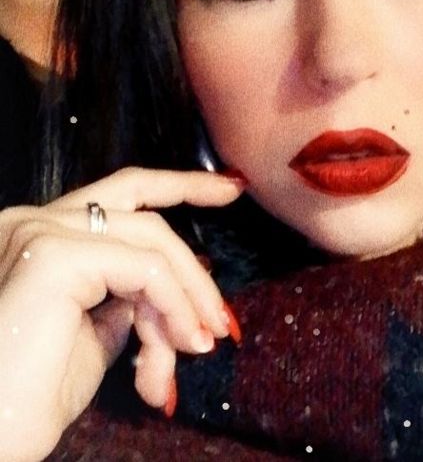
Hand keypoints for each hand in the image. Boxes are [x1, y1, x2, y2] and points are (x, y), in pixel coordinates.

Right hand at [0, 166, 245, 461]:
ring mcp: (42, 231)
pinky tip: (181, 342)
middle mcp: (34, 221)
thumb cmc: (29, 399)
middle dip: (193, 263)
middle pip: (142, 213)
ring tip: (201, 345)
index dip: (179, 184)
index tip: (231, 188)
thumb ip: (124, 300)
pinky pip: (146, 269)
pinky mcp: (56, 255)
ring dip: (187, 296)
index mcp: (39, 235)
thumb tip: (166, 290)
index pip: (121, 193)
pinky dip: (174, 304)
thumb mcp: (91, 336)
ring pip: (150, 240)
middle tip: (223, 319)